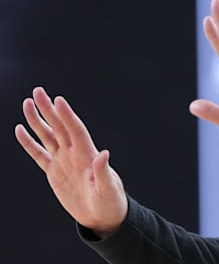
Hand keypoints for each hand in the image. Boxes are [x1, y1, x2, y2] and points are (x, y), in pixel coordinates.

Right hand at [15, 87, 127, 236]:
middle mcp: (74, 154)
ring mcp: (63, 161)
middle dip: (48, 109)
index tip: (58, 100)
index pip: (75, 130)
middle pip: (59, 127)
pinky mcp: (54, 172)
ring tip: (27, 103)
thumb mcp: (109, 189)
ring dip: (37, 120)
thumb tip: (104, 153)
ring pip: (47, 136)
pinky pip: (38, 154)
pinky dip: (29, 143)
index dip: (67, 116)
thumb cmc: (110, 202)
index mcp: (87, 155)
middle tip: (38, 91)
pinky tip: (19, 129)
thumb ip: (103, 172)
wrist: (102, 216)